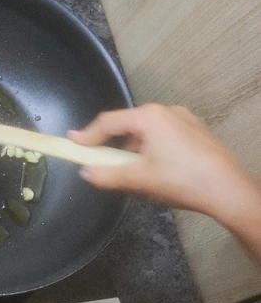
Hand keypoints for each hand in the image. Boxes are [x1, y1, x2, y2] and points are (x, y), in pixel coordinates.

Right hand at [69, 104, 260, 223]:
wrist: (229, 191)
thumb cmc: (182, 180)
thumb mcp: (139, 180)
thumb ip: (107, 175)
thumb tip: (86, 172)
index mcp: (149, 117)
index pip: (109, 122)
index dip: (87, 135)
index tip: (72, 144)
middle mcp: (167, 112)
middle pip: (128, 128)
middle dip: (114, 150)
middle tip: (105, 169)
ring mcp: (185, 121)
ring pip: (147, 136)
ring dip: (134, 155)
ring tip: (134, 180)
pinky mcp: (196, 134)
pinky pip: (164, 139)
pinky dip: (152, 154)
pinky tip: (156, 176)